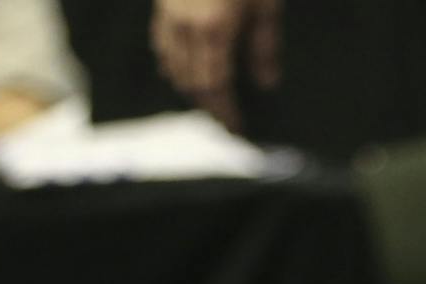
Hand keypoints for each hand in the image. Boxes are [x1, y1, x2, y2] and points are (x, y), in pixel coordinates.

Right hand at [151, 0, 281, 132]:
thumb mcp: (265, 4)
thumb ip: (265, 45)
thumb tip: (266, 85)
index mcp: (215, 29)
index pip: (217, 86)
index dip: (225, 112)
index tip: (236, 129)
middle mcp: (186, 26)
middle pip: (192, 82)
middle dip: (208, 107)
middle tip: (224, 122)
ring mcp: (169, 14)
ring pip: (173, 66)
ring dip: (190, 90)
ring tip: (208, 103)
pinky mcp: (161, 3)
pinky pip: (160, 43)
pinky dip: (171, 65)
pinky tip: (182, 73)